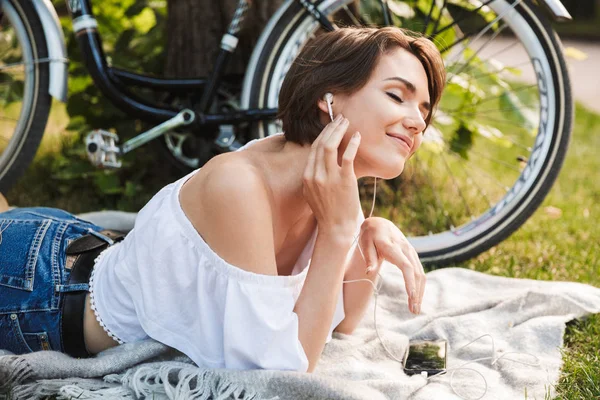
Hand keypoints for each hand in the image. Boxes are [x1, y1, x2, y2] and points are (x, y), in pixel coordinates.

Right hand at [303, 114, 361, 236]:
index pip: (313, 148)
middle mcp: (315, 175)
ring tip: (346, 122)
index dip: (322, 134)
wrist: (336, 228)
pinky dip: (352, 143)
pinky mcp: (344, 180)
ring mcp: (329, 177)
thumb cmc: (328, 212)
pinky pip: (347, 156)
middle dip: (330, 128)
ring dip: (338, 131)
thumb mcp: (313, 193)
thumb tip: (319, 161)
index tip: (330, 126)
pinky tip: (357, 136)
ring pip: (330, 146)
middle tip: (340, 118)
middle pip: (320, 144)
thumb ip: (314, 176)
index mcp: (307, 177)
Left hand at [358, 217, 425, 314]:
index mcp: (392, 247)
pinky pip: (419, 272)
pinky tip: (416, 298)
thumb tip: (369, 272)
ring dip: (420, 292)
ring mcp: (411, 252)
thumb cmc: (369, 235)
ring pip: (420, 273)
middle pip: (416, 272)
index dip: (410, 281)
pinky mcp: (412, 256)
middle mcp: (405, 249)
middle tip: (414, 311)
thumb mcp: (365, 244)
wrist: (379, 224)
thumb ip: (368, 258)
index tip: (411, 296)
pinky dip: (419, 286)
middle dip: (417, 292)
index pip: (405, 266)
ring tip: (415, 309)